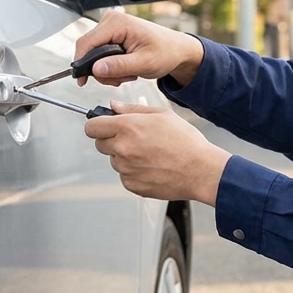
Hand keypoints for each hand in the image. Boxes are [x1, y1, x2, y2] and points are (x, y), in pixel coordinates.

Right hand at [74, 11, 204, 87]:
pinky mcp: (111, 35)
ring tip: (128, 72)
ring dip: (108, 70)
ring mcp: (110, 27)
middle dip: (102, 69)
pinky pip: (100, 54)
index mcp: (118, 23)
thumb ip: (119, 66)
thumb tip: (96, 69)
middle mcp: (111, 21)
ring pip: (93, 54)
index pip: (87, 43)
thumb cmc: (166, 52)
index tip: (81, 80)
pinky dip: (111, 66)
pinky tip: (126, 68)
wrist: (177, 50)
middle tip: (121, 78)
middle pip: (88, 50)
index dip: (81, 63)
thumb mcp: (144, 63)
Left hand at [84, 101, 230, 205]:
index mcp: (127, 127)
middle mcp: (122, 149)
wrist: (200, 170)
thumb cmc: (186, 142)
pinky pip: (124, 176)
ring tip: (150, 154)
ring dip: (124, 157)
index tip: (103, 126)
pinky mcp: (132, 185)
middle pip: (100, 144)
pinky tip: (152, 166)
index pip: (92, 127)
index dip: (97, 125)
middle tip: (134, 139)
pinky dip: (134, 172)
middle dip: (112, 140)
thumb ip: (133, 109)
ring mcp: (126, 169)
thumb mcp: (162, 114)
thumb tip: (114, 106)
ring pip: (114, 160)